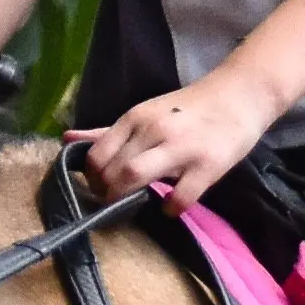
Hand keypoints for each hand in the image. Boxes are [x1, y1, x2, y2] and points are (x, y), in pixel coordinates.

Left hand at [79, 61, 277, 207]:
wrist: (238, 96)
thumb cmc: (188, 109)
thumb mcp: (144, 114)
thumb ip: (107, 131)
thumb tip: (66, 139)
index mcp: (135, 118)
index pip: (97, 155)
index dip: (93, 178)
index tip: (100, 187)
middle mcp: (153, 130)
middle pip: (113, 170)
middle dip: (107, 193)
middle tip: (115, 201)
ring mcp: (180, 148)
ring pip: (135, 177)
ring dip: (127, 199)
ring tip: (135, 204)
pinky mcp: (207, 166)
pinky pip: (180, 197)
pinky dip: (170, 208)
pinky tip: (170, 205)